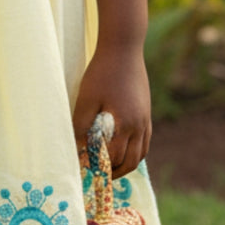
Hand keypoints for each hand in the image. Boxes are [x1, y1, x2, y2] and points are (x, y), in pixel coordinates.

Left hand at [73, 43, 150, 178]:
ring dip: (127, 163)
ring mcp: (146, 119)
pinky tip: (124, 147)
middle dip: (115, 172)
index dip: (99, 167)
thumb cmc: (102, 72)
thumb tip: (77, 149)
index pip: (114, 158)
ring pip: (141, 153)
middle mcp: (140, 126)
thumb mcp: (87, 98)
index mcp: (125, 125)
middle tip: (99, 176)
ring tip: (111, 166)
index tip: (85, 171)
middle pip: (131, 161)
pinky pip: (145, 140)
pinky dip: (135, 150)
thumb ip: (81, 126)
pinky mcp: (146, 111)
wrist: (123, 48)